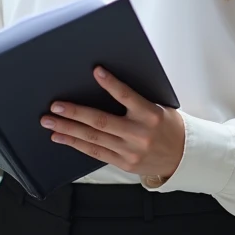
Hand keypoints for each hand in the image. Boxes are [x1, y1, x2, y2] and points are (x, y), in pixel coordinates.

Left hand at [41, 66, 184, 179]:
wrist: (184, 157)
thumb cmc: (168, 126)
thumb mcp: (159, 108)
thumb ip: (135, 100)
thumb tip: (106, 82)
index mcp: (150, 115)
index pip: (127, 96)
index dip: (111, 83)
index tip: (96, 70)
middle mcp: (139, 134)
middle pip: (101, 121)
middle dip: (75, 113)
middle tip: (55, 106)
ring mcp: (130, 151)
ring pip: (93, 139)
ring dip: (68, 129)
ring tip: (50, 122)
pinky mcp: (124, 164)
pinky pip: (95, 153)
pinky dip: (76, 144)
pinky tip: (62, 137)